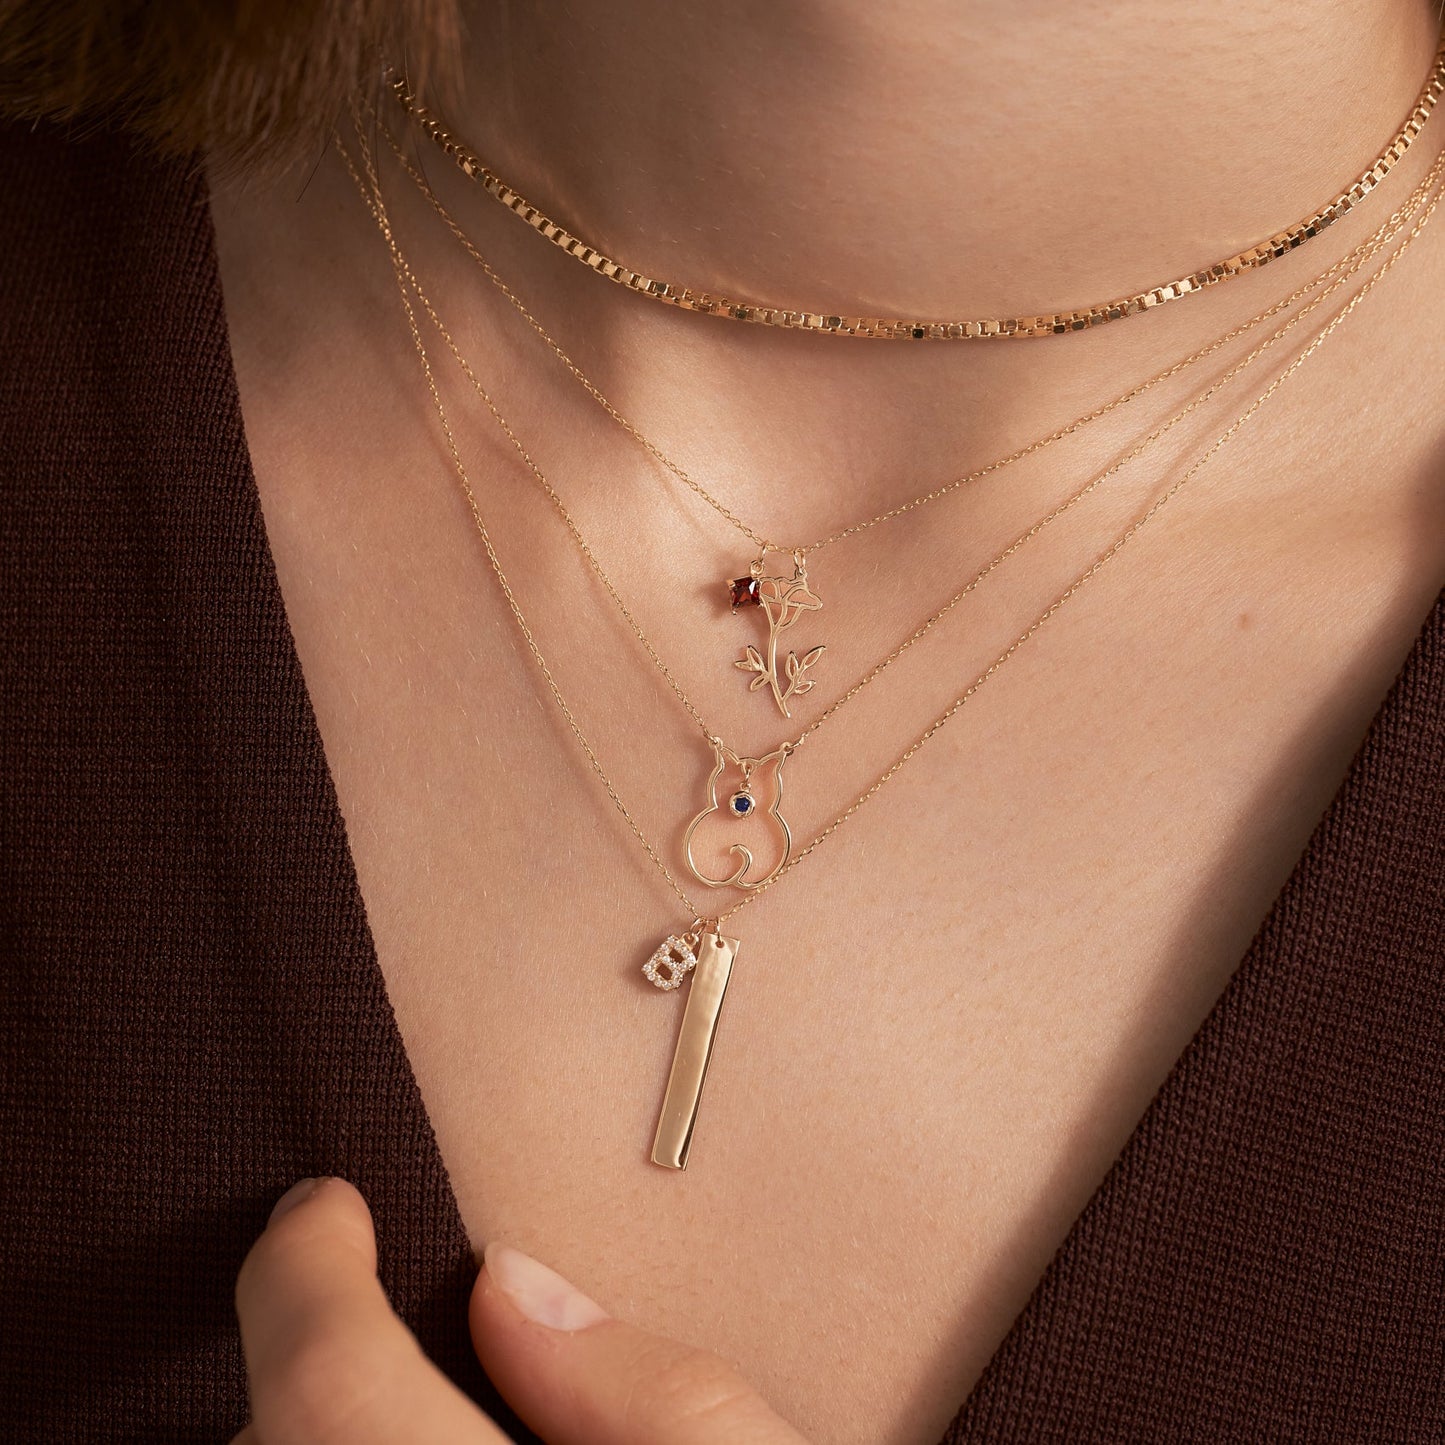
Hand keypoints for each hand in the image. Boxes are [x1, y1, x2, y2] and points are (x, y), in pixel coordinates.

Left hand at [231, 1176, 809, 1443]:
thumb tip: (511, 1287)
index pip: (329, 1393)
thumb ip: (646, 1389)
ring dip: (304, 1428)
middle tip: (360, 1297)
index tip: (322, 1208)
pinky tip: (400, 1435)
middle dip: (306, 1359)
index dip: (304, 1279)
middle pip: (271, 1442)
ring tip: (388, 1390)